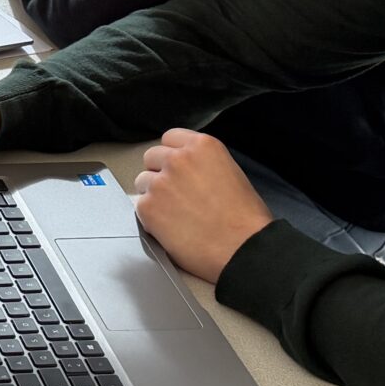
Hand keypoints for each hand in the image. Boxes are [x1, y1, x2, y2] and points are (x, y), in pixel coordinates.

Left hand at [131, 129, 273, 283]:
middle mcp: (178, 158)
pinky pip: (140, 206)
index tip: (175, 168)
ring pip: (142, 181)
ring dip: (153, 194)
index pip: (170, 137)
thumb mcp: (230, 172)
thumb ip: (203, 164)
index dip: (172, 154)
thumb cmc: (245, 217)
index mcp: (202, 146)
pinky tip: (170, 227)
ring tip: (174, 213)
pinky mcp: (148, 207)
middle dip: (160, 173)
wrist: (242, 247)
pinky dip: (150, 217)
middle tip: (174, 194)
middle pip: (152, 157)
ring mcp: (160, 182)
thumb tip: (188, 171)